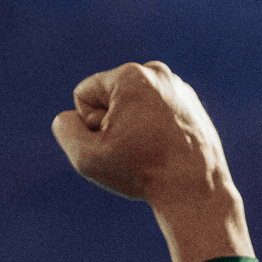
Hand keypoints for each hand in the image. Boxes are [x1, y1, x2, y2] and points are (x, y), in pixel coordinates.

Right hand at [50, 61, 252, 261]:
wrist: (195, 189)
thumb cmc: (141, 172)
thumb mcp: (86, 157)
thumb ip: (65, 130)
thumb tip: (69, 117)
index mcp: (130, 75)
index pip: (84, 94)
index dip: (89, 126)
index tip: (114, 143)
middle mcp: (156, 72)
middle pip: (110, 98)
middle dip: (112, 124)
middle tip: (134, 150)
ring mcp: (177, 86)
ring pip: (133, 107)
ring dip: (132, 128)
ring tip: (151, 151)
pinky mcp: (191, 103)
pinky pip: (156, 113)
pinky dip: (155, 130)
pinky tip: (165, 150)